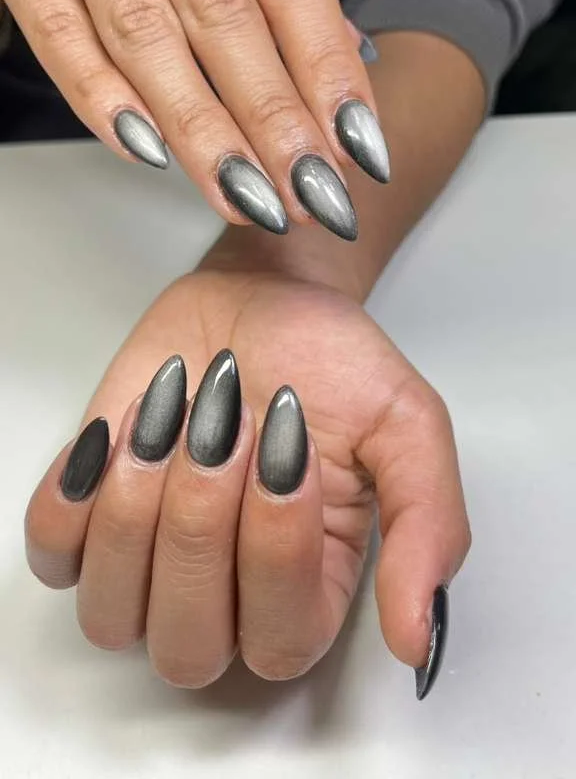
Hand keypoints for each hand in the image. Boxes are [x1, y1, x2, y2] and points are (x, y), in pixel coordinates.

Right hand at [0, 0, 386, 237]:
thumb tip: (343, 61)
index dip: (328, 72)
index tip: (359, 149)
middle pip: (224, 16)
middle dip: (275, 122)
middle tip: (313, 198)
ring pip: (145, 38)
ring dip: (203, 133)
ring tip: (249, 199)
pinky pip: (60, 34)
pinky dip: (105, 102)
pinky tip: (153, 154)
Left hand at [25, 268, 469, 696]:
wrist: (262, 301)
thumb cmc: (333, 362)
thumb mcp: (407, 425)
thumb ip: (428, 528)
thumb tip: (415, 640)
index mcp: (312, 592)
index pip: (280, 639)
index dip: (274, 547)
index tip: (287, 443)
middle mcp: (226, 600)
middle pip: (188, 643)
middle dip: (200, 523)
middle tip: (226, 425)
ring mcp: (148, 567)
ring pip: (112, 615)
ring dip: (137, 507)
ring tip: (172, 418)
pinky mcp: (86, 521)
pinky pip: (54, 555)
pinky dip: (78, 494)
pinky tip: (122, 433)